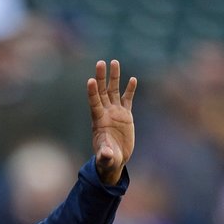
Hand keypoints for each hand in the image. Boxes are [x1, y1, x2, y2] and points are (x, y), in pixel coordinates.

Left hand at [88, 59, 136, 184]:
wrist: (115, 159)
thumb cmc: (107, 160)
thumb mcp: (106, 159)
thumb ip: (104, 155)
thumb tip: (105, 155)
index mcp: (98, 121)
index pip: (94, 103)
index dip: (92, 92)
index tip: (90, 80)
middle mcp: (106, 113)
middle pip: (102, 92)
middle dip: (101, 78)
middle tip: (100, 63)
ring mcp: (115, 112)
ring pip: (114, 91)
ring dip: (114, 77)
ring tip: (114, 62)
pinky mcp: (126, 115)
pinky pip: (127, 99)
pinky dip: (130, 90)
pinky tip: (132, 79)